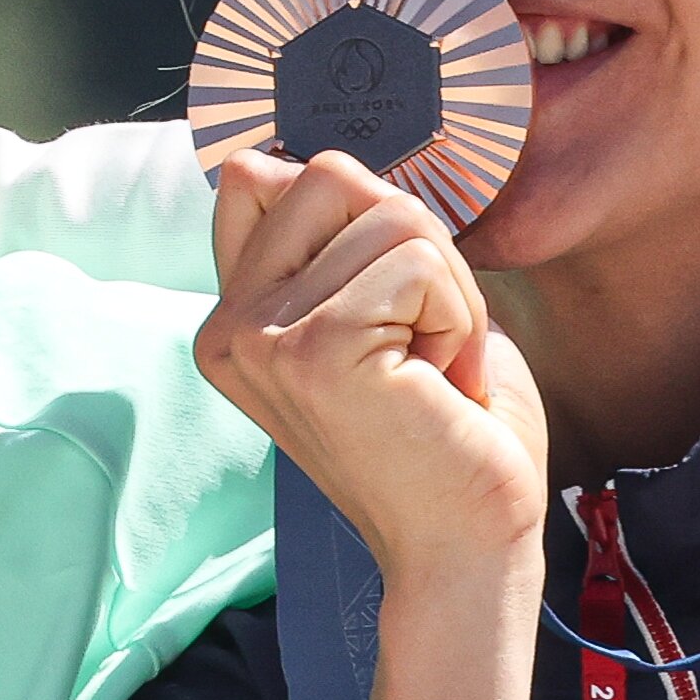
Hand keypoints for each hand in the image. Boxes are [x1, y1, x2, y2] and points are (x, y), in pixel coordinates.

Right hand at [194, 147, 547, 699]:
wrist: (470, 539)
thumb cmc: (445, 424)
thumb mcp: (377, 305)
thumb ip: (337, 237)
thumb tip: (306, 160)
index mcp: (234, 313)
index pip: (265, 172)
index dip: (356, 215)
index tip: (386, 302)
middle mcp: (229, 324)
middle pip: (333, 174)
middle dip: (413, 243)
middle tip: (422, 336)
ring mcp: (263, 338)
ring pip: (391, 214)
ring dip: (447, 288)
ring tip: (433, 367)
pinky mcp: (316, 350)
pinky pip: (419, 262)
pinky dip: (457, 315)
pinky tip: (440, 383)